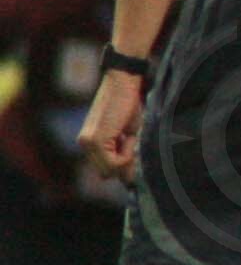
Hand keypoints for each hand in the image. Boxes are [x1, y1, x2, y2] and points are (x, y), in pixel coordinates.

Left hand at [80, 69, 144, 183]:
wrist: (123, 83)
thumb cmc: (128, 104)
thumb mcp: (128, 134)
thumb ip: (124, 155)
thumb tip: (130, 181)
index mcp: (88, 142)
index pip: (103, 169)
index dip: (120, 165)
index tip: (132, 149)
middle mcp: (84, 144)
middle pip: (105, 173)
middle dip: (122, 164)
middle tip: (131, 142)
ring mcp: (87, 143)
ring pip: (109, 170)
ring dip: (125, 158)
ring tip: (128, 136)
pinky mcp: (95, 140)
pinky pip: (114, 162)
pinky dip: (126, 153)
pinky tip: (128, 136)